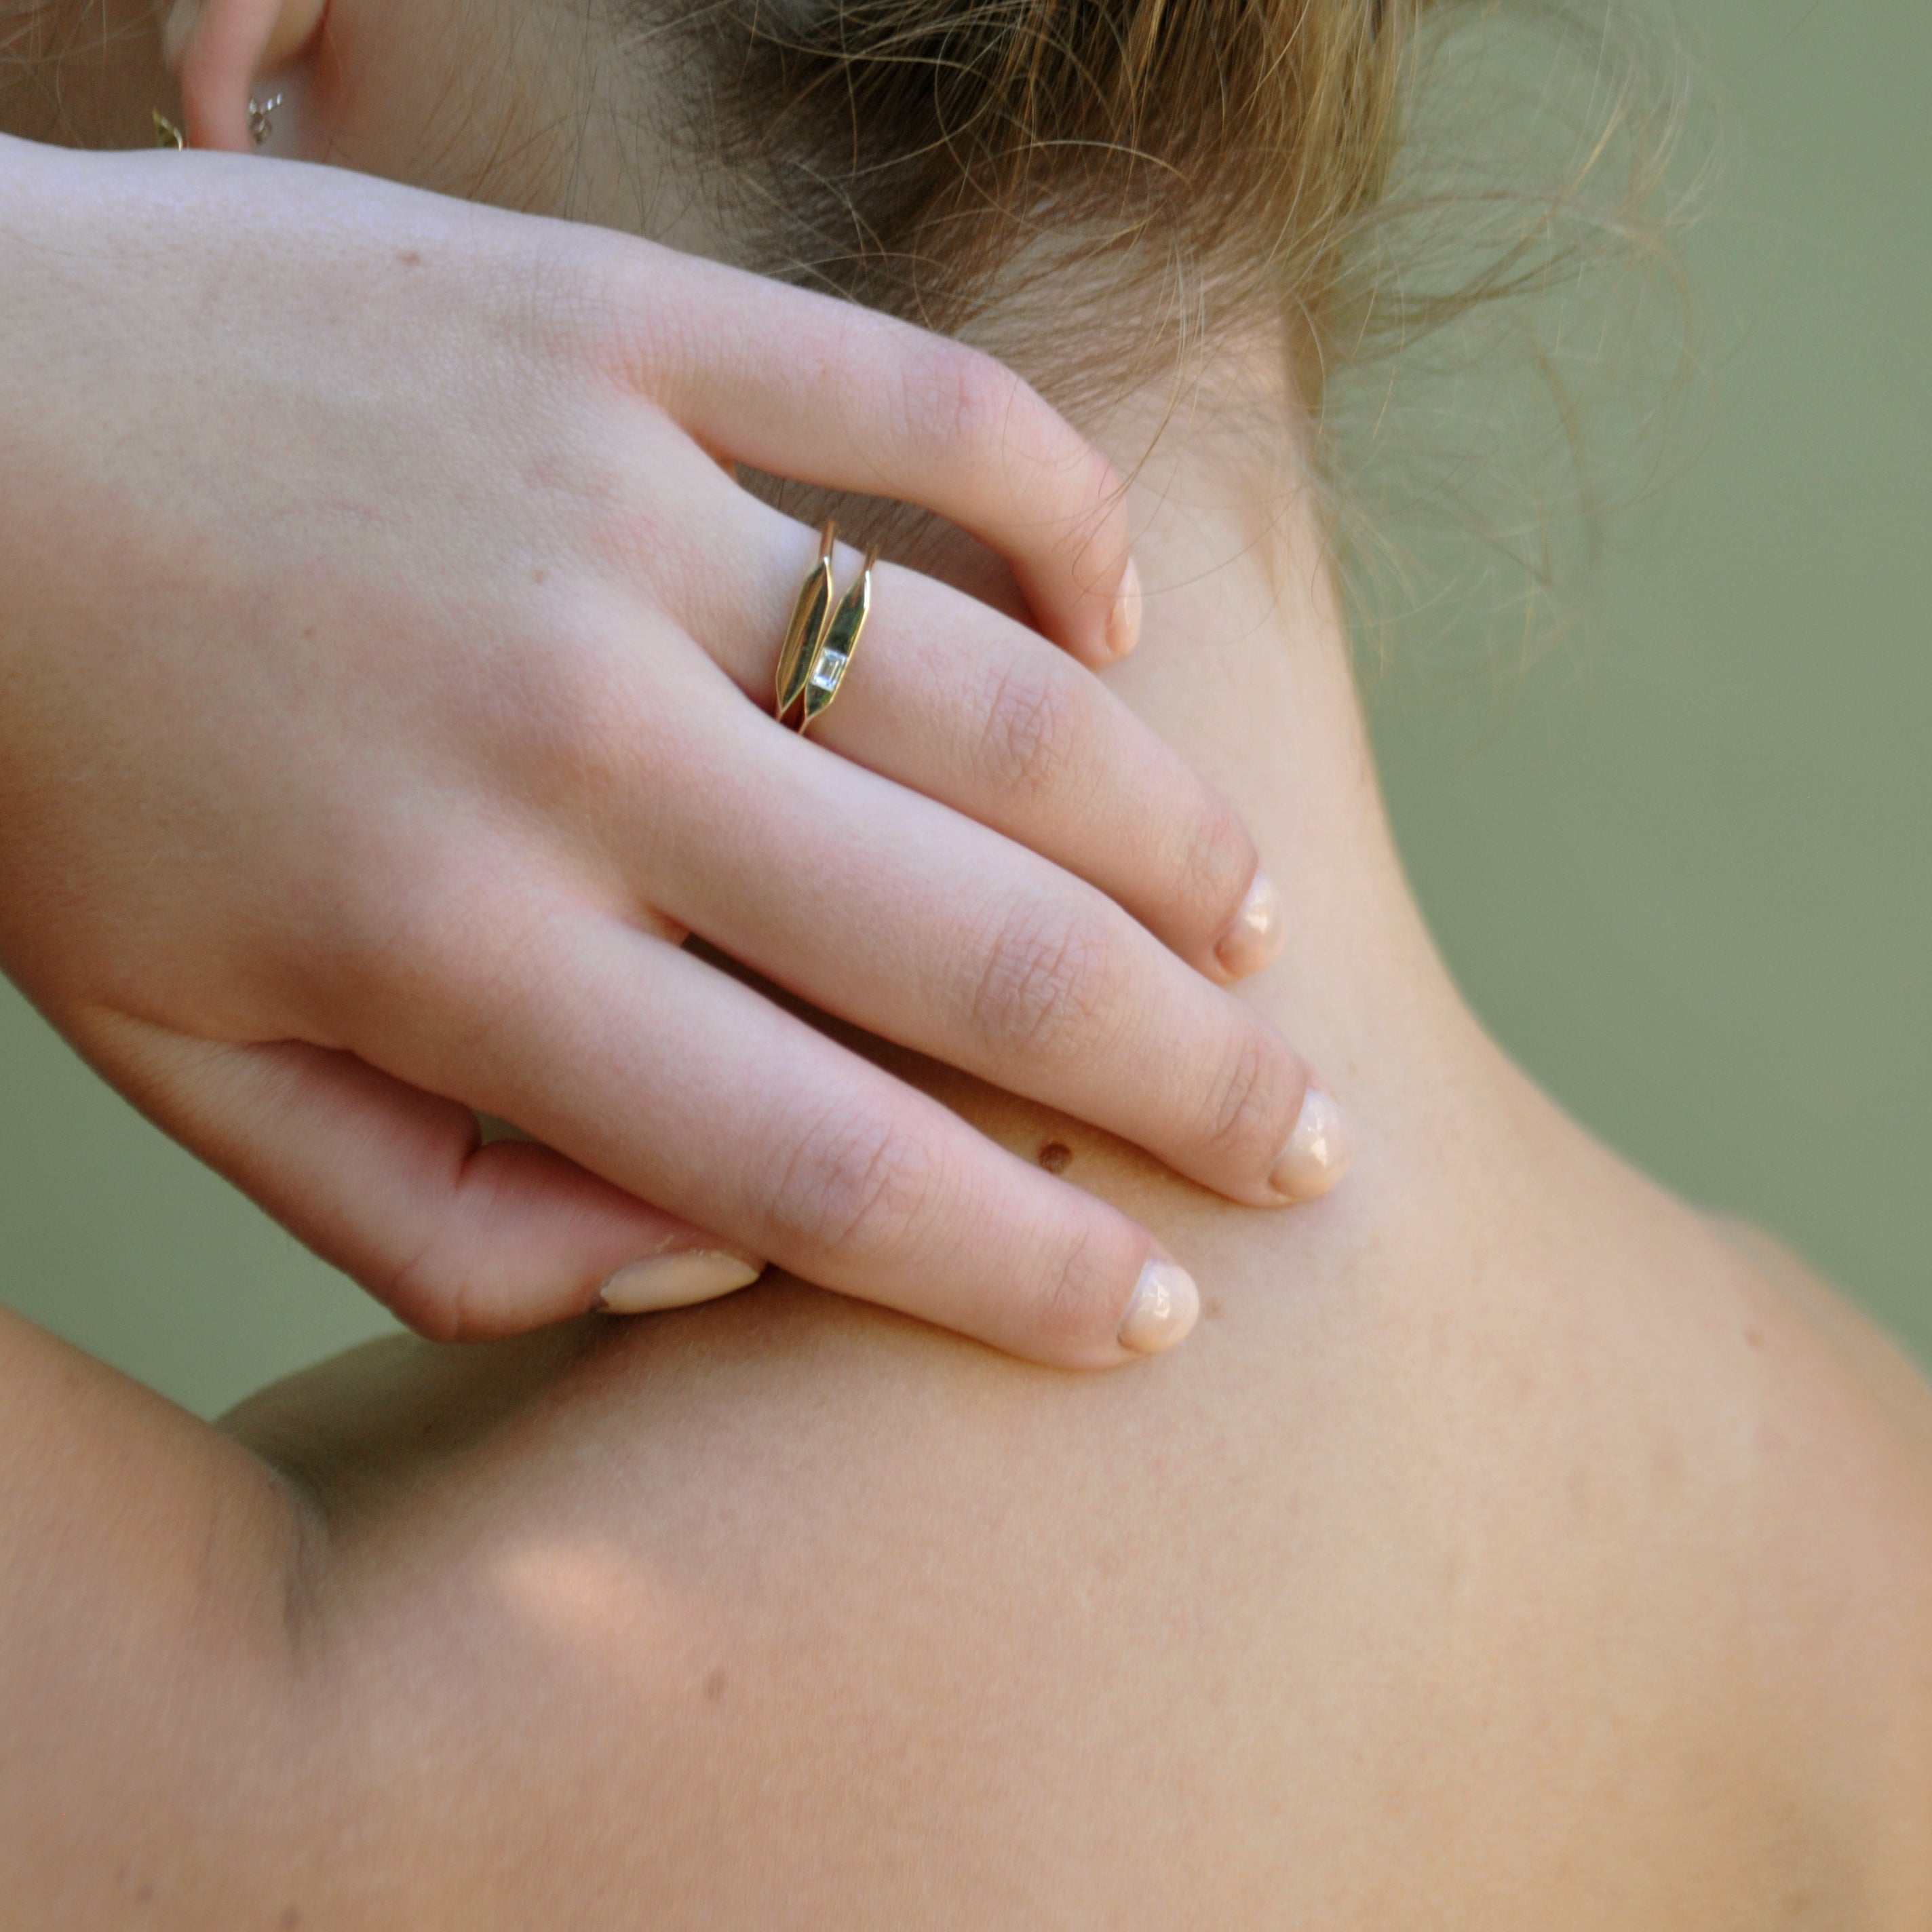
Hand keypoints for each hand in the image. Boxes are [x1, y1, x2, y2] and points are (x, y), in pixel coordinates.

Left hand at [0, 138, 1328, 1365]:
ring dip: (1171, 833)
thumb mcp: (196, 1071)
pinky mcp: (614, 317)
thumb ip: (451, 1219)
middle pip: (973, 950)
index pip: (827, 1168)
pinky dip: (1067, 516)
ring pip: (999, 695)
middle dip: (1183, 1074)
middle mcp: (565, 735)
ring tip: (1253, 924)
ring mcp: (605, 502)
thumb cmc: (56, 771)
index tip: (1159, 1307)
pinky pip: (921, 405)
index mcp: (450, 948)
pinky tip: (1121, 626)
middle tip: (1298, 1135)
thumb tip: (703, 1259)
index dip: (1028, 1264)